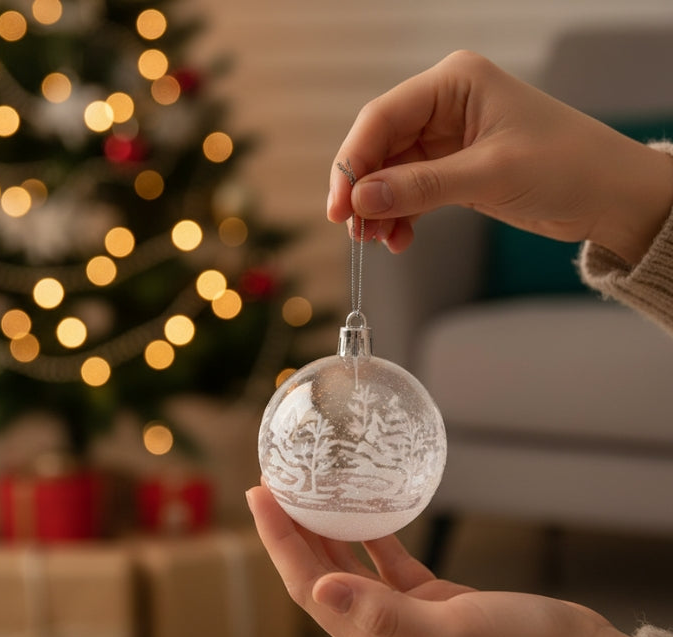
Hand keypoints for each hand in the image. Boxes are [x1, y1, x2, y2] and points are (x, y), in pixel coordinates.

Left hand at [246, 484, 634, 636]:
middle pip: (319, 575)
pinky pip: (387, 562)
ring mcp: (404, 616)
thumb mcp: (450, 632)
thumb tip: (319, 588)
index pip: (307, 587)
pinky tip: (361, 509)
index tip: (259, 496)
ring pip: (349, 567)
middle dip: (290, 532)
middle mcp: (380, 632)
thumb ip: (383, 612)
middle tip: (272, 485)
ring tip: (303, 491)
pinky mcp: (430, 600)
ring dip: (324, 531)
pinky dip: (371, 535)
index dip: (278, 541)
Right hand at [328, 50, 672, 263]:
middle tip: (354, 231)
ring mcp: (447, 139)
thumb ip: (419, 187)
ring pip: (391, 173)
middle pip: (380, 146)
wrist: (609, 195)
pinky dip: (400, 216)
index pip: (382, 118)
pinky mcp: (453, 168)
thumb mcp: (488, 175)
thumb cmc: (566, 167)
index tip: (338, 207)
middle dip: (364, 191)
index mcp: (453, 83)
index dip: (353, 163)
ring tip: (377, 242)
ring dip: (379, 209)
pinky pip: (410, 191)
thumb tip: (361, 201)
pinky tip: (398, 240)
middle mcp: (445, 105)